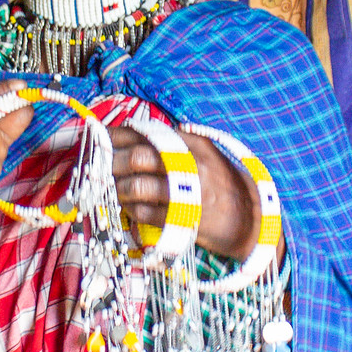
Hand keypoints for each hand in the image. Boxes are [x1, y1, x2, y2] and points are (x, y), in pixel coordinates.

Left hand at [111, 123, 258, 260]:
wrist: (251, 221)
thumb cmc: (225, 184)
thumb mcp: (208, 153)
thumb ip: (179, 140)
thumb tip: (137, 130)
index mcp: (192, 145)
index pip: (147, 133)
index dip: (117, 135)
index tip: (100, 139)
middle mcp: (189, 166)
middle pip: (139, 157)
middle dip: (112, 162)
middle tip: (100, 167)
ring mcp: (185, 194)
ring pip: (137, 186)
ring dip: (120, 188)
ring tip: (116, 189)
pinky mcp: (181, 220)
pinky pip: (144, 213)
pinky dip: (131, 209)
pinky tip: (130, 207)